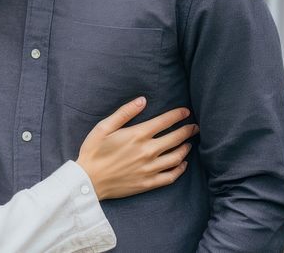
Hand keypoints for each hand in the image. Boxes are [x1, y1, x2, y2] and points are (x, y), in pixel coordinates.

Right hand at [76, 97, 197, 199]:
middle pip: (176, 138)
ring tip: (189, 143)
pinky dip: (180, 169)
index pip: (165, 121)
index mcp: (137, 135)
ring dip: (185, 148)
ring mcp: (150, 168)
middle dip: (188, 130)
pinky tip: (182, 164)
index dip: (178, 115)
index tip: (186, 112)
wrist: (88, 180)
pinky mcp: (148, 183)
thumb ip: (124, 112)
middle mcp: (147, 151)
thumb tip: (142, 100)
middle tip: (195, 127)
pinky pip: (170, 176)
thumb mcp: (104, 127)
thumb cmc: (94, 151)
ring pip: (176, 157)